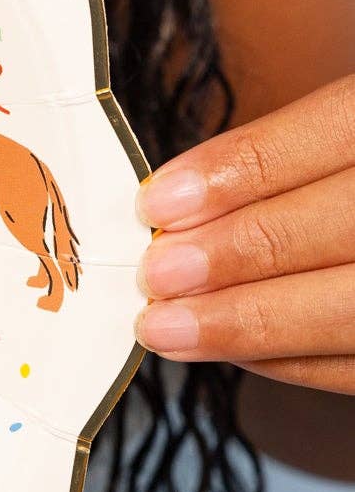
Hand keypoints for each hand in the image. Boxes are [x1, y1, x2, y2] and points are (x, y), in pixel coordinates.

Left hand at [136, 76, 354, 392]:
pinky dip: (296, 362)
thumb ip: (282, 160)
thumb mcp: (350, 128)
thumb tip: (174, 211)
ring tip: (172, 327)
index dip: (243, 170)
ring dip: (254, 324)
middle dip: (240, 256)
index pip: (336, 131)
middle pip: (347, 225)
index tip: (160, 203)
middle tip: (156, 276)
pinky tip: (237, 351)